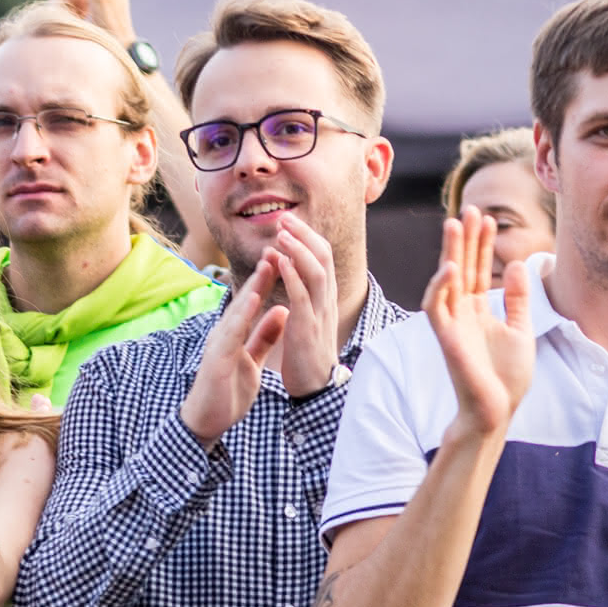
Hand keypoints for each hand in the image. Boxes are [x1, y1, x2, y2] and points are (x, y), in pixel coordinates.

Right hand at [181, 254, 287, 446]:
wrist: (206, 421)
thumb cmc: (227, 392)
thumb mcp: (253, 360)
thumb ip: (265, 336)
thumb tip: (282, 311)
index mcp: (236, 334)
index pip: (255, 302)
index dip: (269, 280)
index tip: (286, 258)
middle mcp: (225, 333)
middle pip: (246, 298)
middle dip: (262, 274)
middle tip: (277, 246)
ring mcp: (219, 344)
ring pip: (238, 310)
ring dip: (252, 287)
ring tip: (268, 264)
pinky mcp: (217, 358)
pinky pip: (232, 333)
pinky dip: (243, 315)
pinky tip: (253, 300)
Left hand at [270, 213, 339, 396]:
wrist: (313, 388)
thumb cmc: (306, 353)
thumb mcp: (307, 318)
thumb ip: (303, 294)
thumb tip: (293, 268)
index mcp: (323, 297)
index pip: (322, 257)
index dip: (307, 236)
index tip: (289, 222)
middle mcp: (325, 300)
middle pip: (323, 257)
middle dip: (304, 234)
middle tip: (284, 218)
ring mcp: (319, 314)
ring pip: (316, 273)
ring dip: (298, 250)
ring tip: (282, 234)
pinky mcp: (307, 329)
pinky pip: (303, 298)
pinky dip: (293, 277)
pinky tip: (281, 262)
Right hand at [424, 206, 533, 438]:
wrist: (498, 408)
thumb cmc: (508, 377)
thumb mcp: (521, 329)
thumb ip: (518, 298)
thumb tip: (518, 265)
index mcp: (477, 310)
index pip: (477, 269)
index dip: (482, 244)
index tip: (488, 218)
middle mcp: (461, 312)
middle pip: (461, 267)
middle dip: (465, 238)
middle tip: (471, 209)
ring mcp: (451, 323)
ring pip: (445, 280)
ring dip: (449, 252)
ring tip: (456, 224)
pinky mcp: (445, 336)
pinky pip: (435, 306)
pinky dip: (440, 286)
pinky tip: (450, 267)